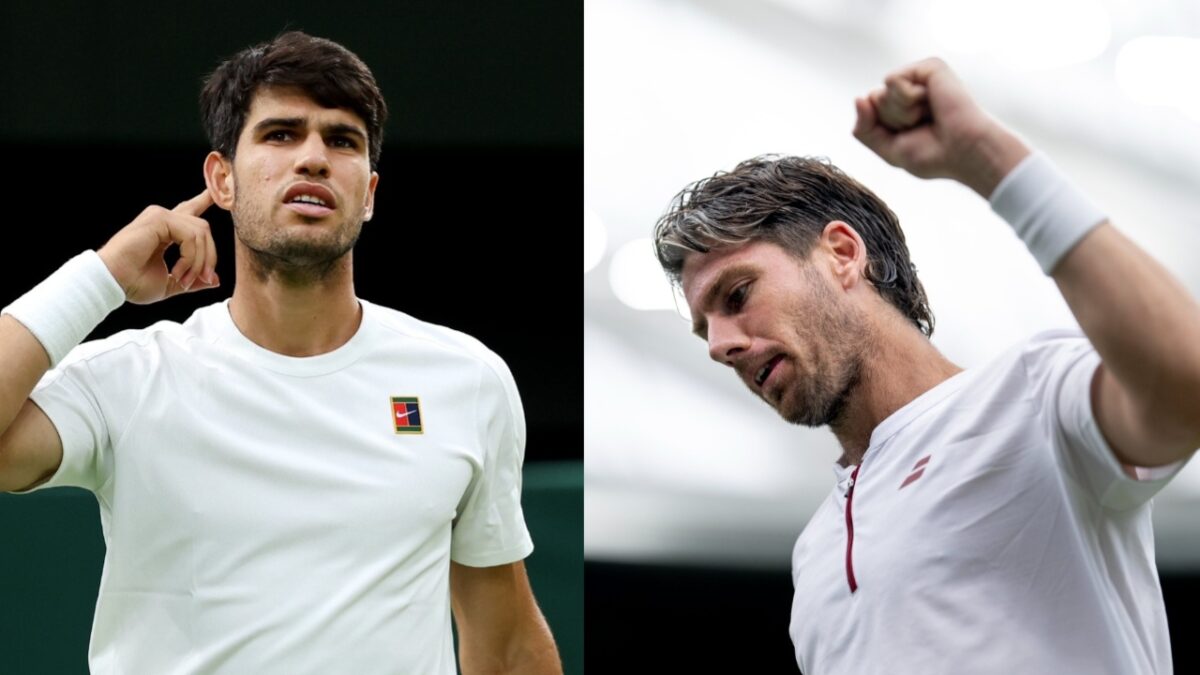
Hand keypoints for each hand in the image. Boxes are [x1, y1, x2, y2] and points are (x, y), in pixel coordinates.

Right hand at [97, 190, 219, 304]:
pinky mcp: (158, 219)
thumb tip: (215, 280)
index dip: (203, 202)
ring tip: (184, 279)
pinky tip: (177, 271)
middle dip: (209, 257)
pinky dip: (190, 257)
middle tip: (203, 279)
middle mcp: (163, 219)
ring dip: (199, 261)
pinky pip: (190, 236)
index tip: (216, 193)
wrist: (111, 282)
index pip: (190, 212)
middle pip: (203, 229)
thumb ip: (194, 279)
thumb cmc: (133, 283)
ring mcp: (160, 216)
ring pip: (200, 233)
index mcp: (165, 230)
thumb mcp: (172, 284)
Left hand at [852, 57, 1028, 196]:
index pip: (868, 109)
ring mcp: (920, 76)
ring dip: (901, 113)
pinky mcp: (929, 67)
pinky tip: (931, 102)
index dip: (883, 129)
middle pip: (873, 99)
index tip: (911, 135)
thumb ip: (864, 128)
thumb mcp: (888, 148)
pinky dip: (908, 99)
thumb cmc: (933, 154)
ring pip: (881, 93)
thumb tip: (858, 97)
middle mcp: (911, 87)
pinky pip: (892, 80)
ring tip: (929, 115)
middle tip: (921, 126)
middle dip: (891, 120)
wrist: (964, 152)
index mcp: (902, 106)